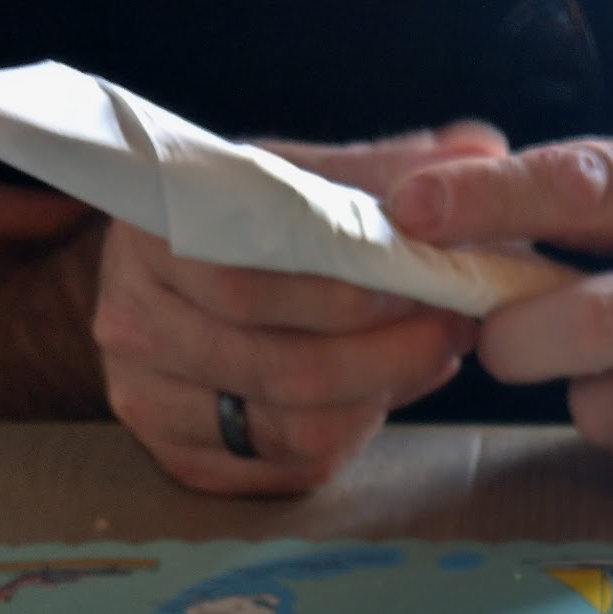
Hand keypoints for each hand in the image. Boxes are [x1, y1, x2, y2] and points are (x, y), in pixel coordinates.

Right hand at [92, 125, 507, 495]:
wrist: (161, 283)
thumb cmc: (238, 222)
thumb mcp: (294, 176)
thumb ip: (382, 170)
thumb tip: (480, 147)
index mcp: (150, 238)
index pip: (258, 283)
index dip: (357, 293)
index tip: (430, 281)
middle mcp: (132, 325)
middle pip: (286, 368)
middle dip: (390, 353)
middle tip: (453, 327)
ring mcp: (149, 402)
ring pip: (294, 427)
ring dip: (381, 396)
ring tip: (430, 355)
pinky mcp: (182, 460)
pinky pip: (290, 466)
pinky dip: (351, 434)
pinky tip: (379, 394)